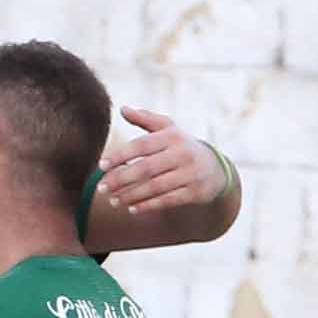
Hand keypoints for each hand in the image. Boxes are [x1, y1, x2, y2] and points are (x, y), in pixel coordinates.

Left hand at [94, 109, 227, 224]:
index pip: (142, 145)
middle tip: (101, 188)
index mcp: (173, 136)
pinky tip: (131, 209)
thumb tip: (122, 108)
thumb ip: (145, 119)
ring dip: (131, 195)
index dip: (120, 155)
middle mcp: (183, 154)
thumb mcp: (168, 129)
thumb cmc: (182, 146)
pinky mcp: (195, 193)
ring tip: (113, 201)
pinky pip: (167, 201)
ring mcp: (190, 174)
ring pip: (155, 187)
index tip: (101, 166)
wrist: (216, 168)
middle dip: (121, 179)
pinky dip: (148, 206)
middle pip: (146, 168)